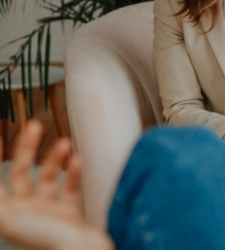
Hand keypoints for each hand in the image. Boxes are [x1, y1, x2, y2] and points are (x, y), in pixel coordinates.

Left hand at [0, 120, 113, 249]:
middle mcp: (25, 211)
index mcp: (8, 213)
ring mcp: (48, 212)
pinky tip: (77, 159)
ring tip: (64, 142)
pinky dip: (73, 172)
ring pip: (47, 177)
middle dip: (27, 147)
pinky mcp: (70, 214)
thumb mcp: (10, 217)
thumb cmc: (46, 241)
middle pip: (21, 172)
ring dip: (54, 157)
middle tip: (34, 125)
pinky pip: (70, 188)